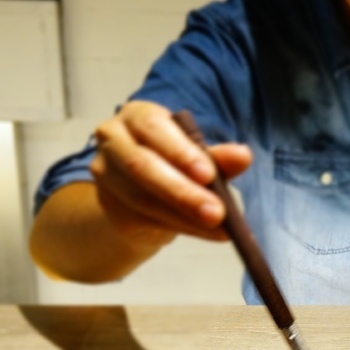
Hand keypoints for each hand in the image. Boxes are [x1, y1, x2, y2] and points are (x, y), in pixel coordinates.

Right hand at [90, 100, 252, 248]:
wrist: (138, 195)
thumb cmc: (172, 163)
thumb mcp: (198, 156)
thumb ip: (218, 157)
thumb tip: (243, 156)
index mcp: (138, 116)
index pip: (153, 127)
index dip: (180, 151)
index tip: (209, 174)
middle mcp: (114, 139)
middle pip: (142, 165)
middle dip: (183, 191)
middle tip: (218, 212)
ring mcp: (105, 172)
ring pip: (143, 198)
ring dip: (186, 216)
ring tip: (220, 227)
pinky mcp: (109, 204)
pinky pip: (146, 218)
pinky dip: (183, 227)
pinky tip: (209, 233)